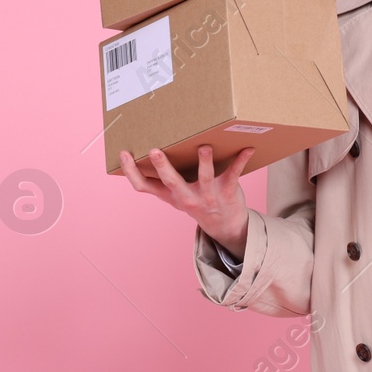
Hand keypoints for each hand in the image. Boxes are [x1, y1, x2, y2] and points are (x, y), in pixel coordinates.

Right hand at [118, 145, 254, 259]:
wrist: (224, 225)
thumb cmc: (196, 201)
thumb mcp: (175, 196)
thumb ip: (162, 180)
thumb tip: (147, 152)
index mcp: (170, 195)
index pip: (144, 186)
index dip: (131, 172)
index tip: (123, 154)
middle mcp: (186, 196)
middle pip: (171, 182)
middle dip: (163, 166)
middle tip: (154, 151)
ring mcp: (207, 195)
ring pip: (204, 177)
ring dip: (205, 162)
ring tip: (204, 147)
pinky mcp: (226, 191)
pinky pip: (234, 174)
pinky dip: (240, 160)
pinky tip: (247, 148)